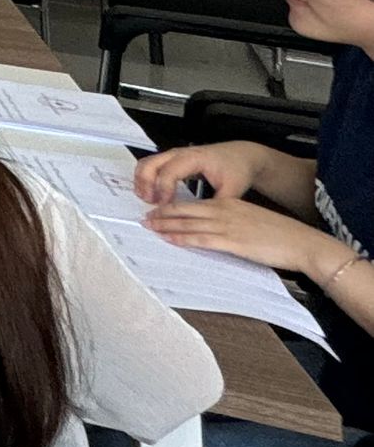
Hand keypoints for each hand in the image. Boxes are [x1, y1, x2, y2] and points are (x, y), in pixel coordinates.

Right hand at [133, 140, 268, 204]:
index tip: (164, 206)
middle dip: (145, 184)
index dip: (163, 190)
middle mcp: (179, 153)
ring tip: (147, 200)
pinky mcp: (173, 159)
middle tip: (149, 203)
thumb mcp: (232, 189)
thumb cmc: (237, 169)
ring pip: (147, 163)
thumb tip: (204, 221)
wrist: (242, 155)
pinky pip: (152, 165)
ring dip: (143, 181)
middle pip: (150, 164)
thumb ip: (216, 205)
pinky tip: (151, 193)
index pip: (169, 172)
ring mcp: (174, 155)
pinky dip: (146, 178)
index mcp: (193, 158)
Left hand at [145, 194, 347, 279]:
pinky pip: (200, 239)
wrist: (301, 242)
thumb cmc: (281, 235)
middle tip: (145, 217)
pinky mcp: (232, 241)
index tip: (158, 210)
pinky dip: (182, 238)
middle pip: (185, 210)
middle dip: (163, 214)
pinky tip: (169, 238)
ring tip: (149, 227)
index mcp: (230, 204)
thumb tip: (216, 231)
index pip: (194, 204)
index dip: (173, 207)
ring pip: (188, 223)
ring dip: (166, 225)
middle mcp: (224, 211)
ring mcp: (227, 226)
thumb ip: (232, 221)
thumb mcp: (252, 220)